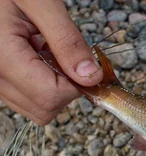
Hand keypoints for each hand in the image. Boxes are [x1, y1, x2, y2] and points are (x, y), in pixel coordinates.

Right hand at [0, 0, 102, 123]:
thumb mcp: (42, 3)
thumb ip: (67, 40)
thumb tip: (91, 77)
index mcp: (1, 55)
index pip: (50, 96)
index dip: (75, 84)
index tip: (83, 63)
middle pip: (45, 108)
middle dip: (66, 88)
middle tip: (65, 55)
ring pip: (37, 108)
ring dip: (54, 86)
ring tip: (46, 51)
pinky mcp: (0, 79)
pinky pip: (27, 98)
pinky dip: (42, 83)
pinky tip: (38, 56)